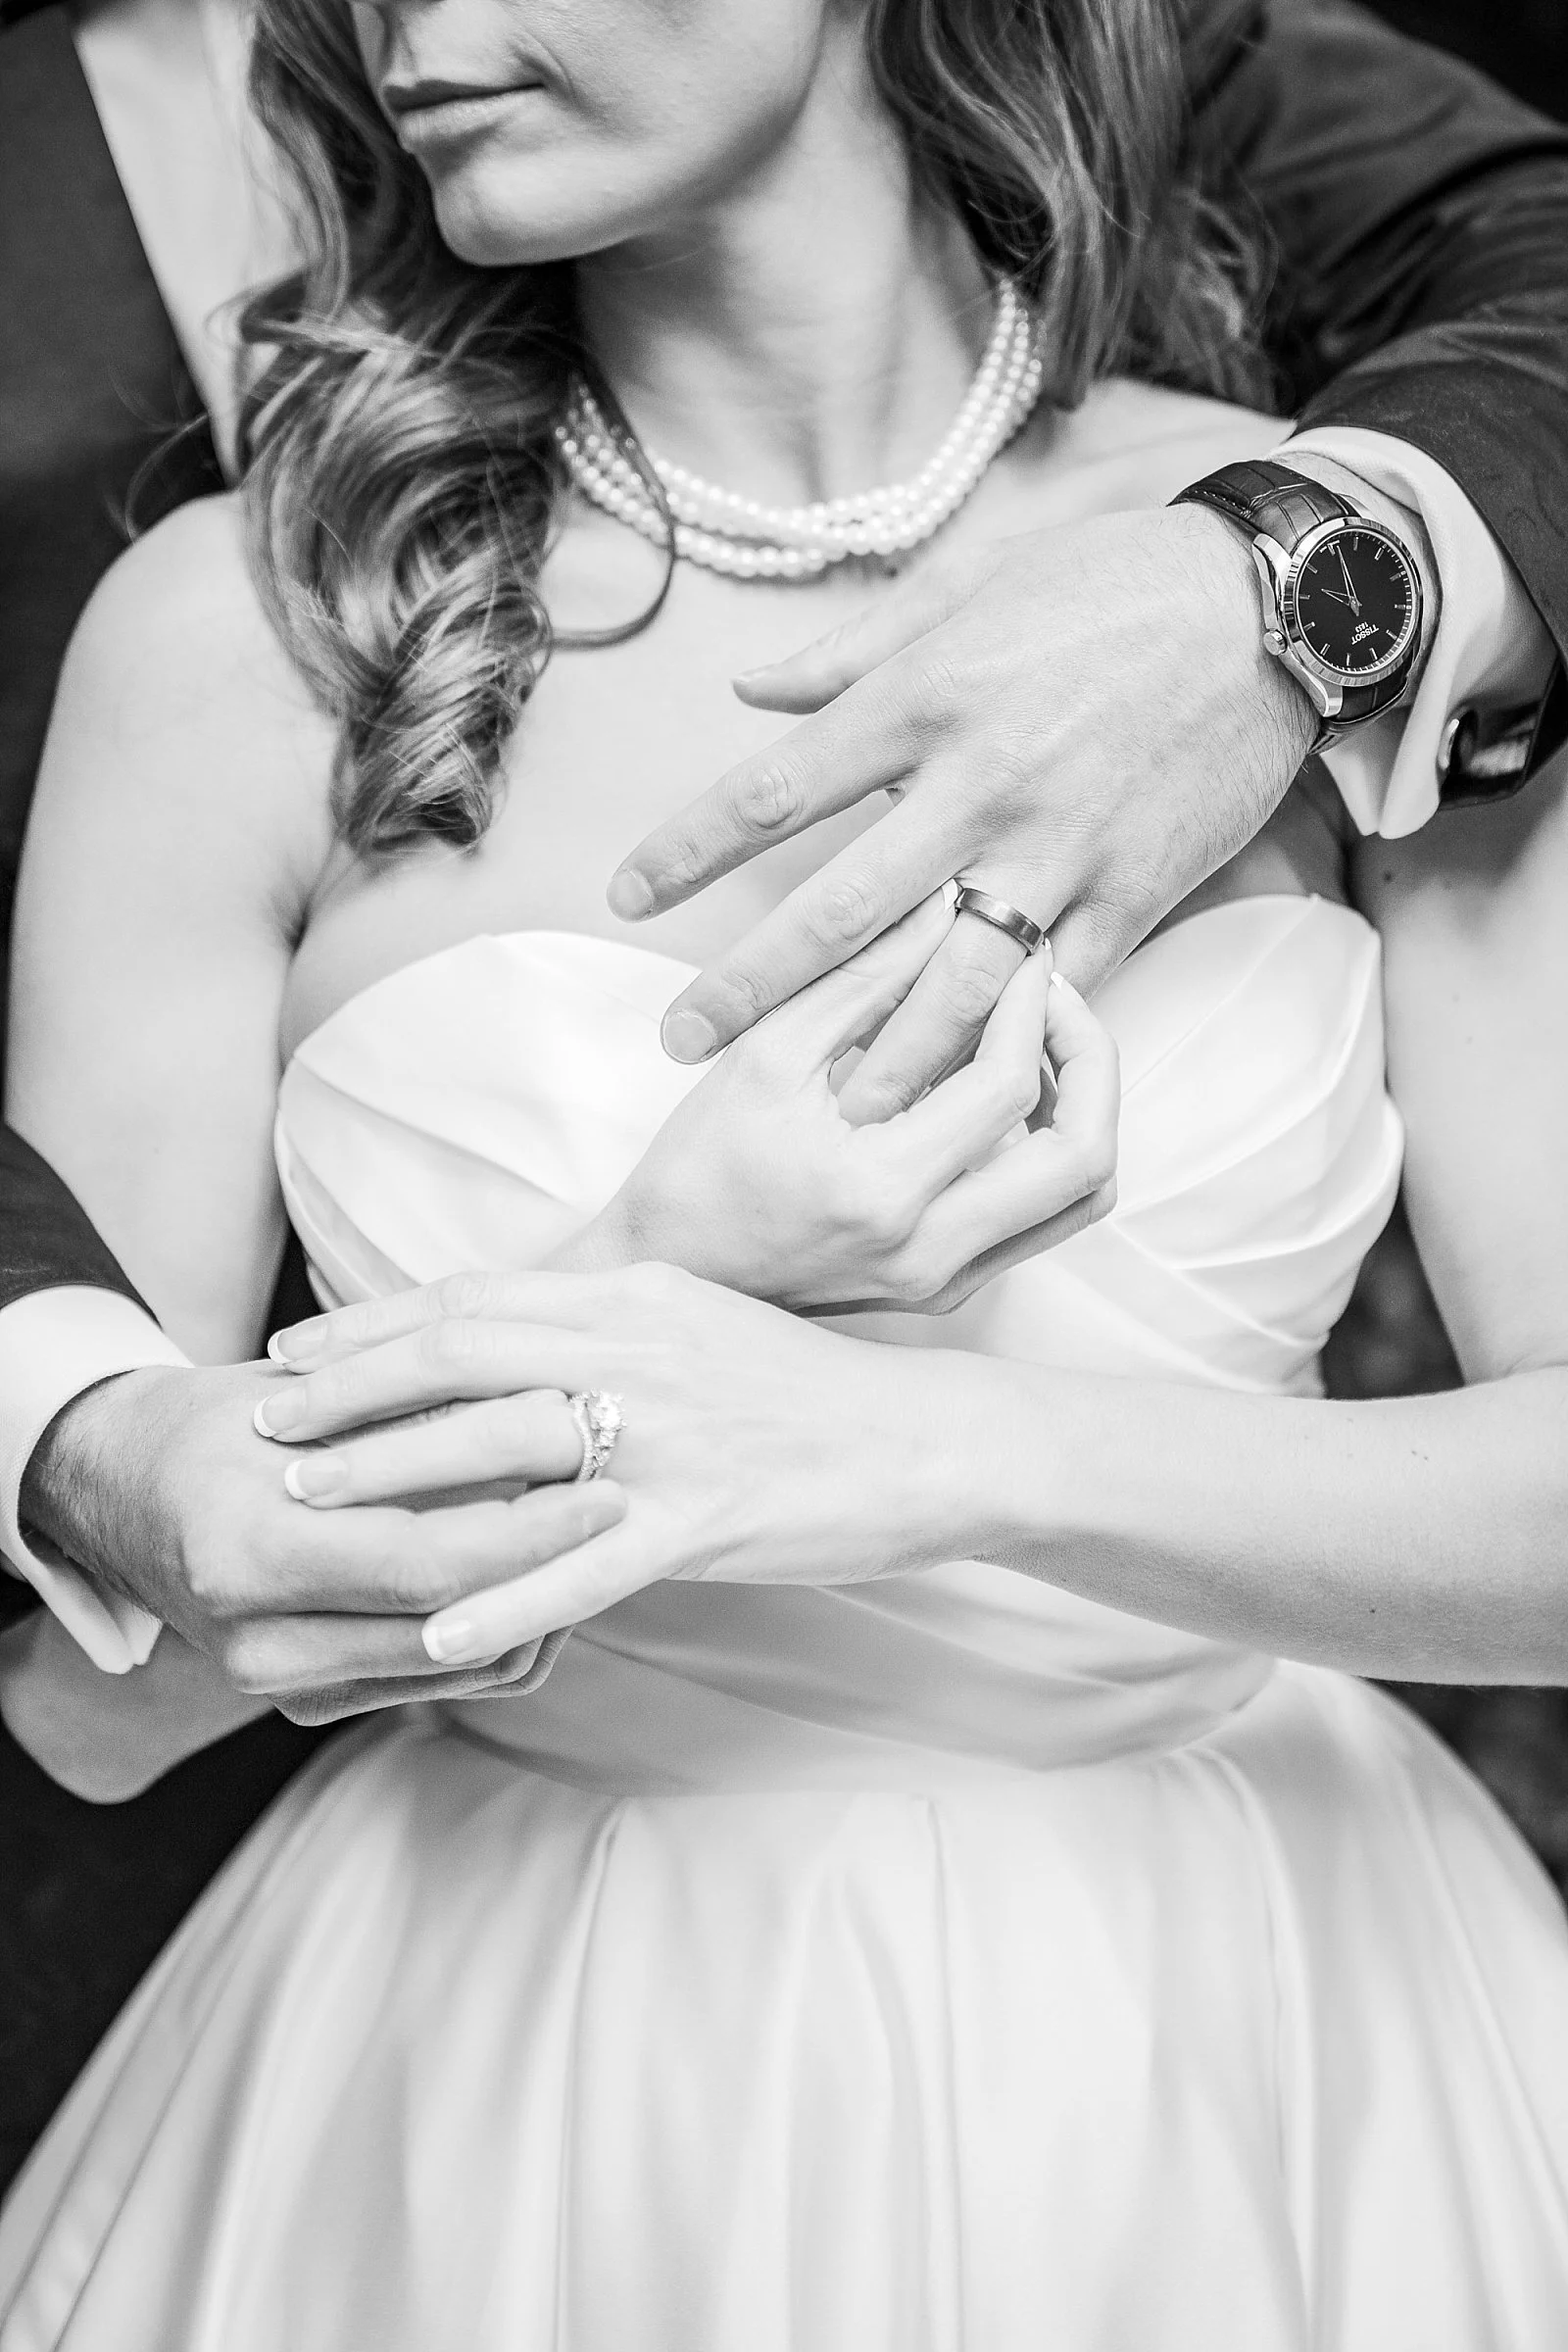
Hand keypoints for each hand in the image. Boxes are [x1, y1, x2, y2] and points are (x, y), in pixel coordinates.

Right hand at [21, 1360, 625, 1721]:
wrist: (123, 1491)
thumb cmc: (221, 1422)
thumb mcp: (306, 1402)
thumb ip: (415, 1419)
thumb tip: (551, 1410)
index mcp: (248, 1553)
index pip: (426, 1563)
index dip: (530, 1531)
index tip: (605, 1483)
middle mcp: (258, 1642)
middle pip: (453, 1630)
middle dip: (552, 1572)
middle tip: (619, 1506)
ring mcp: (279, 1686)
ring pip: (459, 1669)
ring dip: (539, 1606)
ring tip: (589, 1534)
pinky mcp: (307, 1701)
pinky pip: (437, 1683)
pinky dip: (501, 1630)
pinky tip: (538, 1572)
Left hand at [259, 1265, 975, 1661]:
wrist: (932, 1439)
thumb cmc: (811, 1393)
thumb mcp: (700, 1327)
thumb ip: (605, 1328)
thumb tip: (508, 1340)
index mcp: (635, 1296)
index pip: (475, 1297)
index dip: (373, 1325)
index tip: (293, 1352)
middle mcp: (641, 1347)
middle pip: (464, 1352)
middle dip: (350, 1387)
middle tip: (263, 1422)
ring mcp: (673, 1432)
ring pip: (505, 1444)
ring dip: (394, 1473)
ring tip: (306, 1504)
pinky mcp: (708, 1516)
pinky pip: (585, 1563)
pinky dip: (504, 1598)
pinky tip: (433, 1634)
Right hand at [572, 892, 1117, 1313]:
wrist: (669, 1273)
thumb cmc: (700, 1167)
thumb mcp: (767, 1054)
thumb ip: (861, 977)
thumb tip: (942, 905)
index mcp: (881, 1192)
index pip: (1007, 1087)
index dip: (1028, 1005)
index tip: (1019, 951)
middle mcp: (930, 1253)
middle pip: (1082, 1158)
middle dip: (1093, 1060)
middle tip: (1056, 997)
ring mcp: (946, 1280)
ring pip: (1081, 1199)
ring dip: (1086, 1112)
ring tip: (1046, 1044)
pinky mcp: (948, 1287)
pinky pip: (1044, 1221)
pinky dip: (1052, 1153)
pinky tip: (1013, 1099)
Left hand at [608, 506, 1314, 1116]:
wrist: (1273, 604)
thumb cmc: (1109, 584)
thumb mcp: (971, 585)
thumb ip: (854, 651)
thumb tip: (750, 688)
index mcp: (925, 699)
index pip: (774, 788)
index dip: (687, 846)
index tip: (626, 889)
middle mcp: (979, 786)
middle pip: (839, 910)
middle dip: (750, 986)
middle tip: (680, 1042)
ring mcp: (1059, 851)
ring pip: (949, 982)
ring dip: (879, 1058)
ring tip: (824, 1111)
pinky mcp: (1133, 894)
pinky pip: (1058, 992)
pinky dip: (1010, 1048)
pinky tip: (964, 1098)